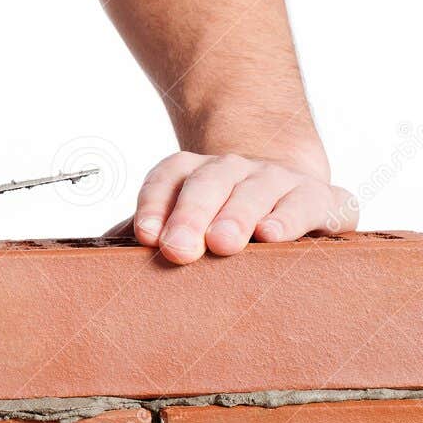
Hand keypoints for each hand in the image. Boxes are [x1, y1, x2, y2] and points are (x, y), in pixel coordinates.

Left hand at [126, 151, 357, 263]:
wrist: (297, 196)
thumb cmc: (226, 221)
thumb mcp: (188, 224)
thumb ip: (150, 234)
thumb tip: (96, 254)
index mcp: (196, 173)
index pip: (167, 178)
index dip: (154, 204)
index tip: (144, 236)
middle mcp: (236, 169)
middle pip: (208, 182)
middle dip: (190, 215)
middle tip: (178, 250)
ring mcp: (280, 179)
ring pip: (255, 189)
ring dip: (236, 215)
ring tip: (223, 243)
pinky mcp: (325, 199)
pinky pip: (308, 203)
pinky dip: (291, 218)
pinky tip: (274, 236)